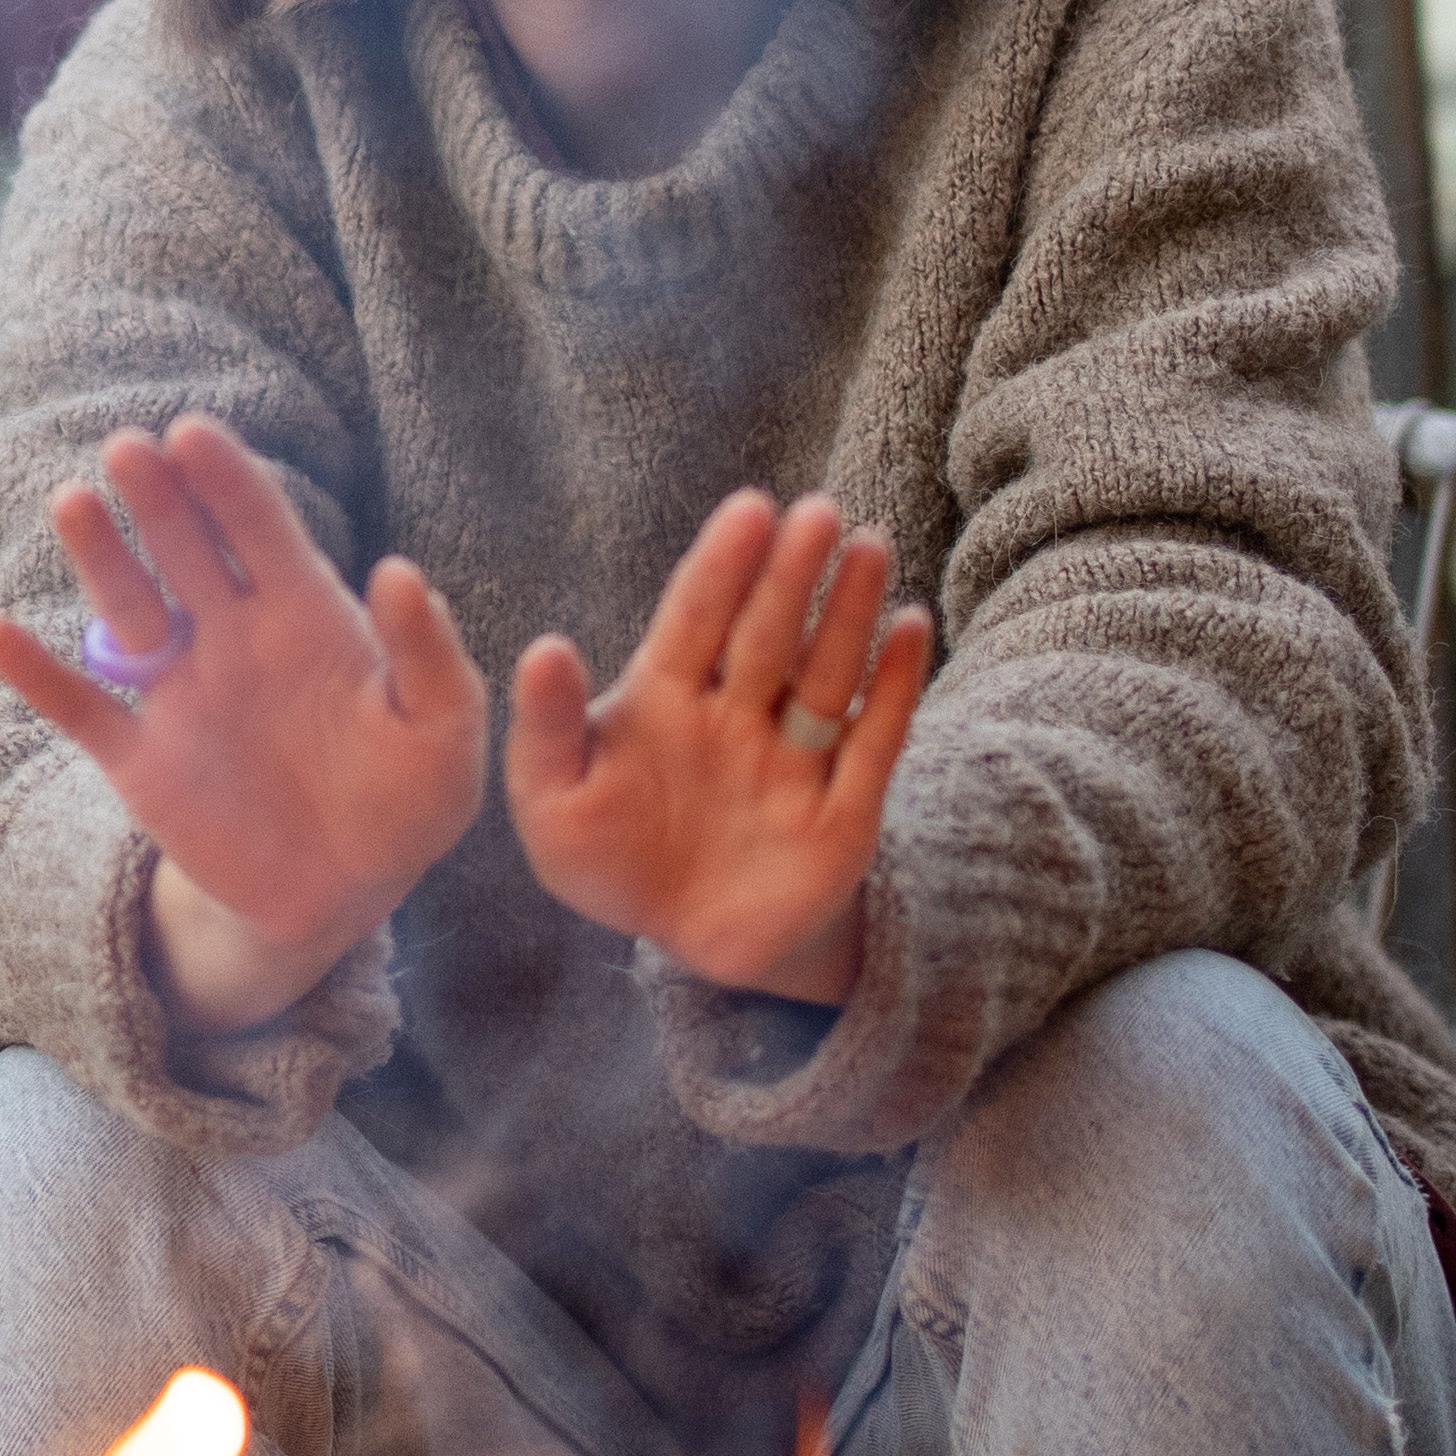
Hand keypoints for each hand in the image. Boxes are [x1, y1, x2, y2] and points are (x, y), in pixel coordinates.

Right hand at [0, 416, 488, 1034]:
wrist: (341, 894)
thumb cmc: (406, 803)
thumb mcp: (443, 734)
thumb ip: (428, 656)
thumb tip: (400, 570)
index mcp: (306, 617)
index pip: (261, 530)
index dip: (228, 482)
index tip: (194, 434)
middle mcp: (233, 638)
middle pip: (187, 550)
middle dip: (159, 498)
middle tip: (128, 447)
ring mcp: (181, 692)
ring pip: (128, 607)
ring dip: (99, 556)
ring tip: (72, 500)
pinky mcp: (140, 757)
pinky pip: (79, 706)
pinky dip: (35, 673)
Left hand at [507, 492, 929, 1004]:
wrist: (683, 945)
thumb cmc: (611, 865)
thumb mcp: (554, 804)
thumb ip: (546, 729)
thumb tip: (545, 647)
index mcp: (666, 699)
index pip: (697, 617)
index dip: (723, 565)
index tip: (750, 510)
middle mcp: (737, 714)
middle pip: (768, 632)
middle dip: (791, 573)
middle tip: (818, 512)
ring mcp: (795, 757)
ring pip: (828, 671)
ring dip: (848, 611)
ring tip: (868, 547)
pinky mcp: (844, 809)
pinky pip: (875, 740)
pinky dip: (896, 685)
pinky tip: (910, 627)